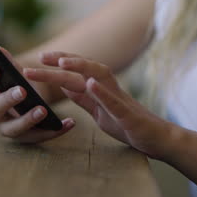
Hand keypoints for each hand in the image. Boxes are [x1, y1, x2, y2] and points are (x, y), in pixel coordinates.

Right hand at [0, 47, 74, 143]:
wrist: (25, 106)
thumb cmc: (15, 87)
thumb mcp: (13, 76)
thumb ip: (8, 64)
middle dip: (8, 100)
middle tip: (22, 90)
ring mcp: (8, 130)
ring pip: (15, 128)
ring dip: (28, 120)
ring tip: (43, 110)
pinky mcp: (26, 138)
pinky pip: (40, 136)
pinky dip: (55, 131)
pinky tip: (69, 123)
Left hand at [24, 51, 173, 158]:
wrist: (156, 139)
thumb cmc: (126, 124)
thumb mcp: (97, 111)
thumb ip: (82, 98)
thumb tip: (63, 85)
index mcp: (100, 89)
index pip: (78, 71)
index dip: (59, 62)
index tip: (40, 58)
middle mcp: (109, 89)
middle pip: (85, 68)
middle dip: (63, 60)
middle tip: (41, 56)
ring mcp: (120, 100)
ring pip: (100, 77)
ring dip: (81, 67)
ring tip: (62, 63)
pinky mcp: (128, 115)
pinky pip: (115, 102)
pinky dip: (102, 92)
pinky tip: (90, 84)